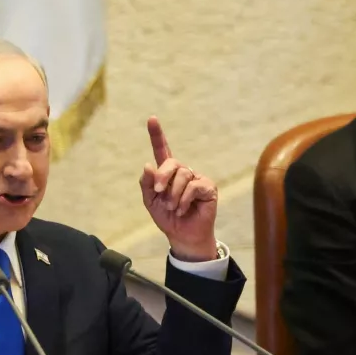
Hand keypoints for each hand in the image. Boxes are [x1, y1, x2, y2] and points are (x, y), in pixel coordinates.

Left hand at [139, 116, 218, 261]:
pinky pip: (193, 187)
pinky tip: (184, 210)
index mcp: (167, 173)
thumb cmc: (168, 218)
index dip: (157, 134)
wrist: (182, 236)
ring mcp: (196, 178)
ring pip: (182, 175)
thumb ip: (148, 184)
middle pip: (171, 162)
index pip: (162, 150)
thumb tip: (148, 165)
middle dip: (162, 177)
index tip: (151, 118)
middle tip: (159, 193)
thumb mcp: (151, 202)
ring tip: (173, 208)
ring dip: (174, 195)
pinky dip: (184, 200)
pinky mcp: (208, 187)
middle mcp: (183, 172)